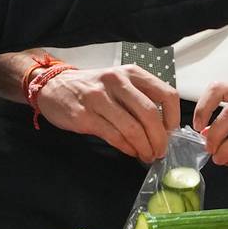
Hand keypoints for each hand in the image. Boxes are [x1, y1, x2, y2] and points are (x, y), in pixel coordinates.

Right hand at [34, 65, 178, 162]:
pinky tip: (131, 152)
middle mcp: (117, 82)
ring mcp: (99, 98)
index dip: (174, 117)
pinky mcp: (85, 116)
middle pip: (149, 114)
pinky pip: (114, 136)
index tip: (172, 133)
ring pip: (132, 128)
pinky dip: (127, 148)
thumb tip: (163, 128)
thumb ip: (140, 98)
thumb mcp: (119, 82)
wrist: (53, 86)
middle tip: (160, 151)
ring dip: (144, 147)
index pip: (166, 94)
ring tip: (147, 156)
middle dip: (159, 138)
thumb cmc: (93, 87)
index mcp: (131, 72)